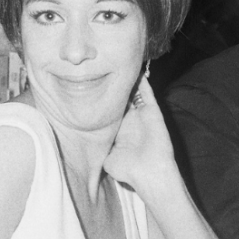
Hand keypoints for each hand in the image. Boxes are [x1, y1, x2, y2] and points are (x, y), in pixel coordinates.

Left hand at [103, 75, 178, 194]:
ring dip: (129, 81)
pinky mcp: (152, 112)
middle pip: (122, 99)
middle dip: (115, 87)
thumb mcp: (107, 161)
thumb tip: (86, 148)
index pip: (110, 111)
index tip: (92, 88)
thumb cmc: (129, 170)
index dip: (103, 100)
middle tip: (104, 70)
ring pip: (135, 93)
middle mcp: (130, 121)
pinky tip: (137, 69)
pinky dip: (143, 81)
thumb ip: (99, 151)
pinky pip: (147, 93)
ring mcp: (142, 115)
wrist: (149, 173)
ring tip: (121, 64)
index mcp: (119, 130)